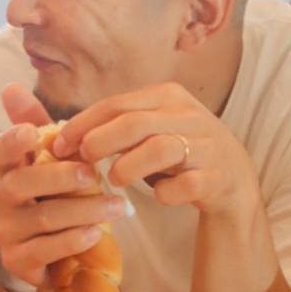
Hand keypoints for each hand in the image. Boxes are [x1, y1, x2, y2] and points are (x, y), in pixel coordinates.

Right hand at [0, 83, 125, 286]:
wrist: (54, 254)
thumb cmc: (54, 198)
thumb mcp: (50, 161)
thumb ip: (36, 125)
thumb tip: (11, 86)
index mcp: (5, 171)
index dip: (10, 141)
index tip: (33, 132)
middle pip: (20, 184)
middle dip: (59, 177)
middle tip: (93, 173)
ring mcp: (6, 233)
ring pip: (42, 218)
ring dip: (83, 210)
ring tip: (119, 206)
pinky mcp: (18, 262)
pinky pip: (45, 250)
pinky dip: (72, 240)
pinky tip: (96, 233)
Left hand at [50, 81, 258, 218]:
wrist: (231, 178)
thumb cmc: (177, 151)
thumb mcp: (149, 129)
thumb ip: (114, 127)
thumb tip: (61, 138)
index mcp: (167, 96)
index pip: (116, 104)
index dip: (82, 124)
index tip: (59, 144)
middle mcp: (189, 114)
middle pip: (134, 123)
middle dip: (100, 143)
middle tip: (82, 162)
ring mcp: (207, 145)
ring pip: (160, 149)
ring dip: (128, 167)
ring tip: (115, 180)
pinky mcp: (217, 176)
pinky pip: (185, 184)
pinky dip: (166, 193)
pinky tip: (158, 195)